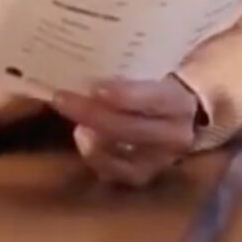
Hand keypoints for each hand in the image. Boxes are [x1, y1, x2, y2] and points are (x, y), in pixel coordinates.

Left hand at [54, 77, 202, 187]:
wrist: (178, 114)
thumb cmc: (156, 84)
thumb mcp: (151, 71)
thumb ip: (128, 71)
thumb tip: (89, 66)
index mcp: (179, 102)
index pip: (154, 99)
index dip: (125, 95)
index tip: (95, 87)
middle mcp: (175, 135)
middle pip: (132, 129)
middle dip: (93, 115)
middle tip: (62, 98)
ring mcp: (161, 160)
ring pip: (124, 158)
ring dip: (92, 141)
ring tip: (75, 123)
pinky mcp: (145, 175)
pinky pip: (115, 174)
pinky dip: (95, 158)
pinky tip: (83, 138)